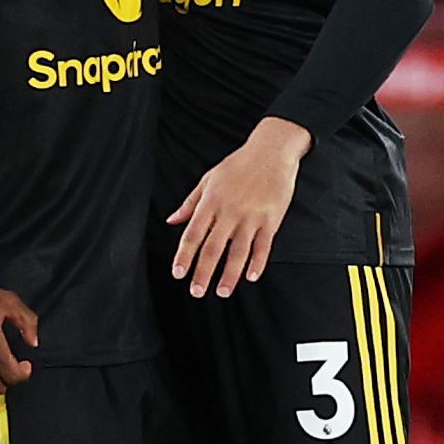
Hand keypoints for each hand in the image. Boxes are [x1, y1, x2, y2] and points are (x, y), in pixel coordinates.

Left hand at [169, 117, 311, 297]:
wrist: (271, 151)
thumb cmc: (238, 164)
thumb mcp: (208, 179)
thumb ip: (190, 203)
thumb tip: (171, 220)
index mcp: (211, 202)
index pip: (193, 234)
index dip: (184, 256)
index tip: (178, 273)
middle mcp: (229, 212)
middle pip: (213, 248)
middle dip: (203, 273)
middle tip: (196, 292)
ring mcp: (251, 217)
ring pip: (238, 252)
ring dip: (230, 275)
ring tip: (223, 292)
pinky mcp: (271, 220)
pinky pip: (263, 246)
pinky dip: (257, 263)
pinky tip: (251, 277)